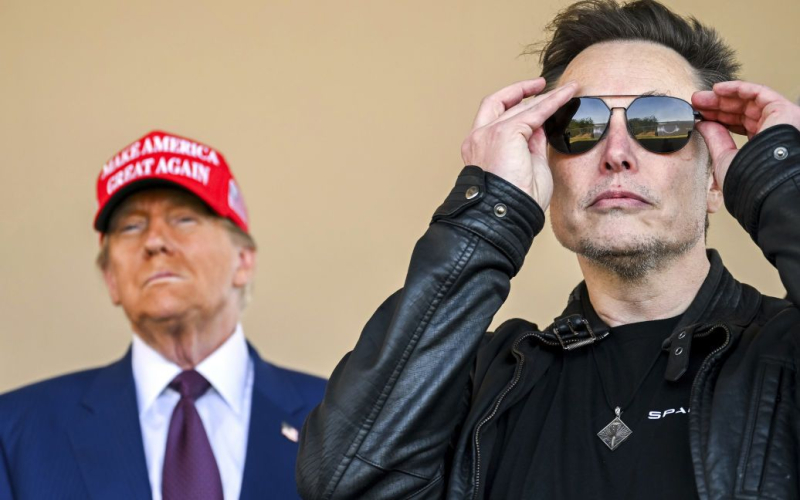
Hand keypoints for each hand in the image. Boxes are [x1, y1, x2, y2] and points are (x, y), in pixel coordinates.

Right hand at [461, 78, 577, 209]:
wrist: (506, 214)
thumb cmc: (517, 201)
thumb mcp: (527, 166)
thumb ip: (531, 144)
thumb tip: (541, 127)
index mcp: (480, 148)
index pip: (494, 117)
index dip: (513, 105)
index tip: (531, 97)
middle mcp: (478, 137)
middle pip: (500, 103)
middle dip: (521, 92)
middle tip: (542, 85)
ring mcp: (488, 133)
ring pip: (518, 106)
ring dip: (543, 96)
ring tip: (566, 90)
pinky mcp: (504, 132)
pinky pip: (534, 111)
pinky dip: (553, 101)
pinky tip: (568, 94)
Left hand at [692, 81, 799, 190]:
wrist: (764, 181)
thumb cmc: (748, 179)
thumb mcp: (724, 158)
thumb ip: (715, 139)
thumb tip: (702, 124)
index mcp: (763, 145)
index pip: (739, 126)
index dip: (718, 118)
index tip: (698, 116)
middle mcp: (774, 131)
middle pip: (743, 111)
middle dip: (717, 106)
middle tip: (696, 102)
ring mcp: (780, 119)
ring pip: (749, 101)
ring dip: (723, 97)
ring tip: (700, 98)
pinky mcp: (783, 109)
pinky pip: (759, 92)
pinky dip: (738, 88)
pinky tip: (718, 89)